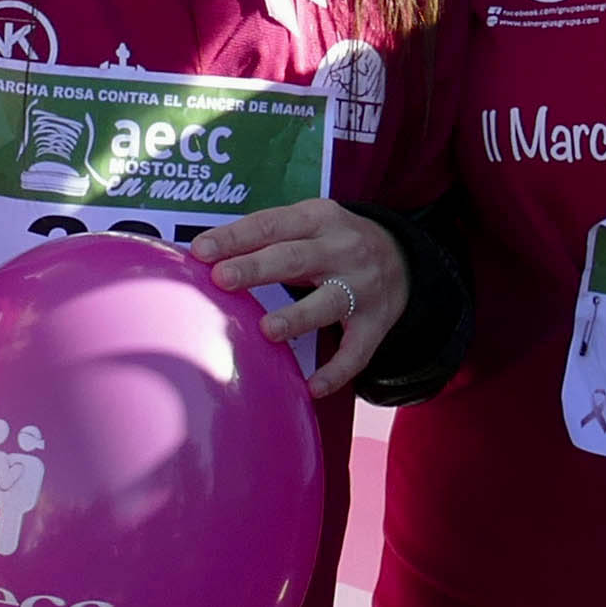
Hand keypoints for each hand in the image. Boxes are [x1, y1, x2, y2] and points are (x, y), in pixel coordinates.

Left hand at [190, 197, 405, 392]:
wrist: (404, 258)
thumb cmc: (333, 242)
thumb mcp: (307, 224)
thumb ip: (264, 237)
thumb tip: (203, 256)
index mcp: (319, 219)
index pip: (272, 224)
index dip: (236, 237)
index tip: (201, 250)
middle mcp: (342, 250)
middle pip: (295, 259)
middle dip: (257, 268)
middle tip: (222, 279)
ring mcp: (361, 288)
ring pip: (328, 303)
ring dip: (297, 317)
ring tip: (267, 330)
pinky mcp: (375, 323)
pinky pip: (356, 351)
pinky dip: (337, 371)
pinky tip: (313, 387)